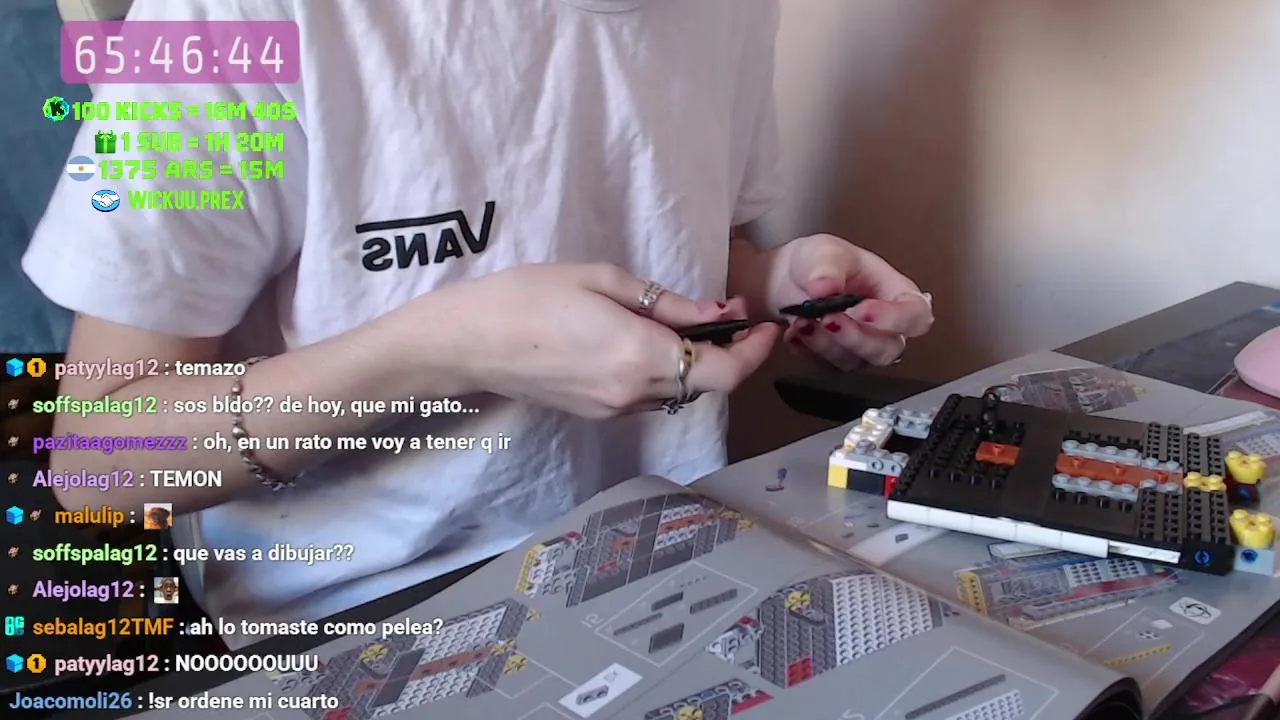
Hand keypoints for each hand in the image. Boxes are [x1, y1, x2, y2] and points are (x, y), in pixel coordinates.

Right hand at [438, 264, 779, 417]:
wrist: (467, 342)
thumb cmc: (526, 297)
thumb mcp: (601, 281)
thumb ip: (665, 303)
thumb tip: (715, 314)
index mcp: (639, 355)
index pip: (724, 371)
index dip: (754, 352)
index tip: (764, 325)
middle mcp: (632, 393)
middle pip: (706, 386)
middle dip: (728, 354)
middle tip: (729, 316)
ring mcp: (613, 410)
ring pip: (678, 394)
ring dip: (695, 366)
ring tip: (688, 326)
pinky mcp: (596, 414)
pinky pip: (648, 397)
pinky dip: (665, 374)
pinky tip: (649, 344)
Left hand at [761, 234, 932, 368]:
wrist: (788, 277)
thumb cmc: (820, 261)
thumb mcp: (824, 251)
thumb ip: (827, 267)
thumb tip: (826, 287)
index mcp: (896, 293)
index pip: (916, 316)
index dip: (895, 319)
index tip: (862, 309)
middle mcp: (884, 325)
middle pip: (888, 349)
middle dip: (855, 337)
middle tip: (828, 318)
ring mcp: (861, 346)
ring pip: (855, 361)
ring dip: (826, 345)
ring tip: (803, 320)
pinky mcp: (837, 359)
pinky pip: (826, 367)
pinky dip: (808, 350)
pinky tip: (795, 331)